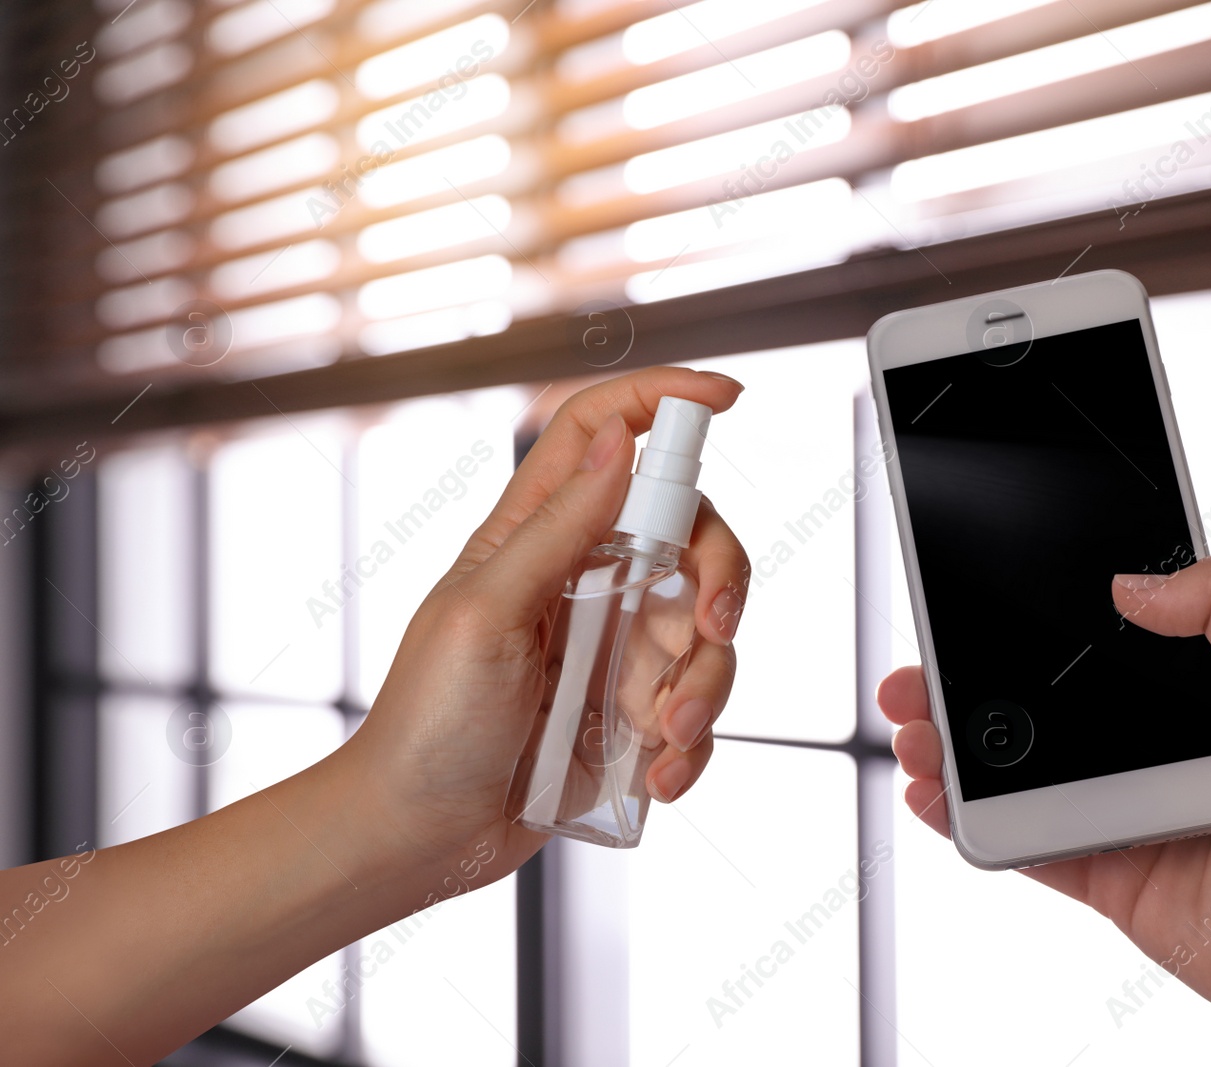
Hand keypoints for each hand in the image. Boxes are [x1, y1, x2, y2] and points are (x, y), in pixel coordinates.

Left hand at [341, 367, 748, 889]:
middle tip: (711, 630)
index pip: (605, 434)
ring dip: (705, 686)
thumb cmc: (429, 722)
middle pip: (691, 535)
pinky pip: (699, 709)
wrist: (423, 836)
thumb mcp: (486, 614)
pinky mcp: (632, 712)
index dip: (663, 400)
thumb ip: (555, 529)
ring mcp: (615, 647)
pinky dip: (694, 744)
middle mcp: (587, 580)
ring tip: (664, 739)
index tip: (727, 399)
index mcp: (538, 536)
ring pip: (708, 632)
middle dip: (720, 580)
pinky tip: (659, 776)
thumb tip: (616, 440)